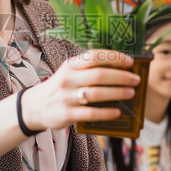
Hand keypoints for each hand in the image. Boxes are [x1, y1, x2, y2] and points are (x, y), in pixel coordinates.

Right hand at [22, 50, 139, 131]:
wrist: (35, 106)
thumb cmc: (60, 87)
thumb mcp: (69, 72)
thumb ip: (88, 69)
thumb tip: (120, 69)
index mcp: (70, 65)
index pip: (95, 56)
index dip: (114, 57)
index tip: (130, 61)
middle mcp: (68, 79)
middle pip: (99, 75)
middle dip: (121, 77)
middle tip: (136, 79)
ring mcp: (67, 97)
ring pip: (97, 94)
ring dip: (117, 93)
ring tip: (131, 93)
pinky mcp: (67, 114)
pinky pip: (91, 113)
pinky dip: (106, 113)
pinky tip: (117, 112)